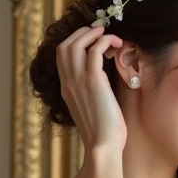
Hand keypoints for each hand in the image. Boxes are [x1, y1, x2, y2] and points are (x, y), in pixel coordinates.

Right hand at [56, 25, 125, 150]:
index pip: (61, 56)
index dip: (75, 42)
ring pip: (77, 44)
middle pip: (65, 45)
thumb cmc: (103, 133)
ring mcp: (78, 81)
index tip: (91, 39)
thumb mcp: (92, 109)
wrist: (103, 146)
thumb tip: (104, 81)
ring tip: (108, 33)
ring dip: (93, 33)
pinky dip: (105, 41)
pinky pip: (95, 50)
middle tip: (98, 31)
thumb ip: (92, 93)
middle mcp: (68, 83)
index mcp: (66, 89)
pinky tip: (117, 44)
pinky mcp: (93, 81)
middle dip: (81, 33)